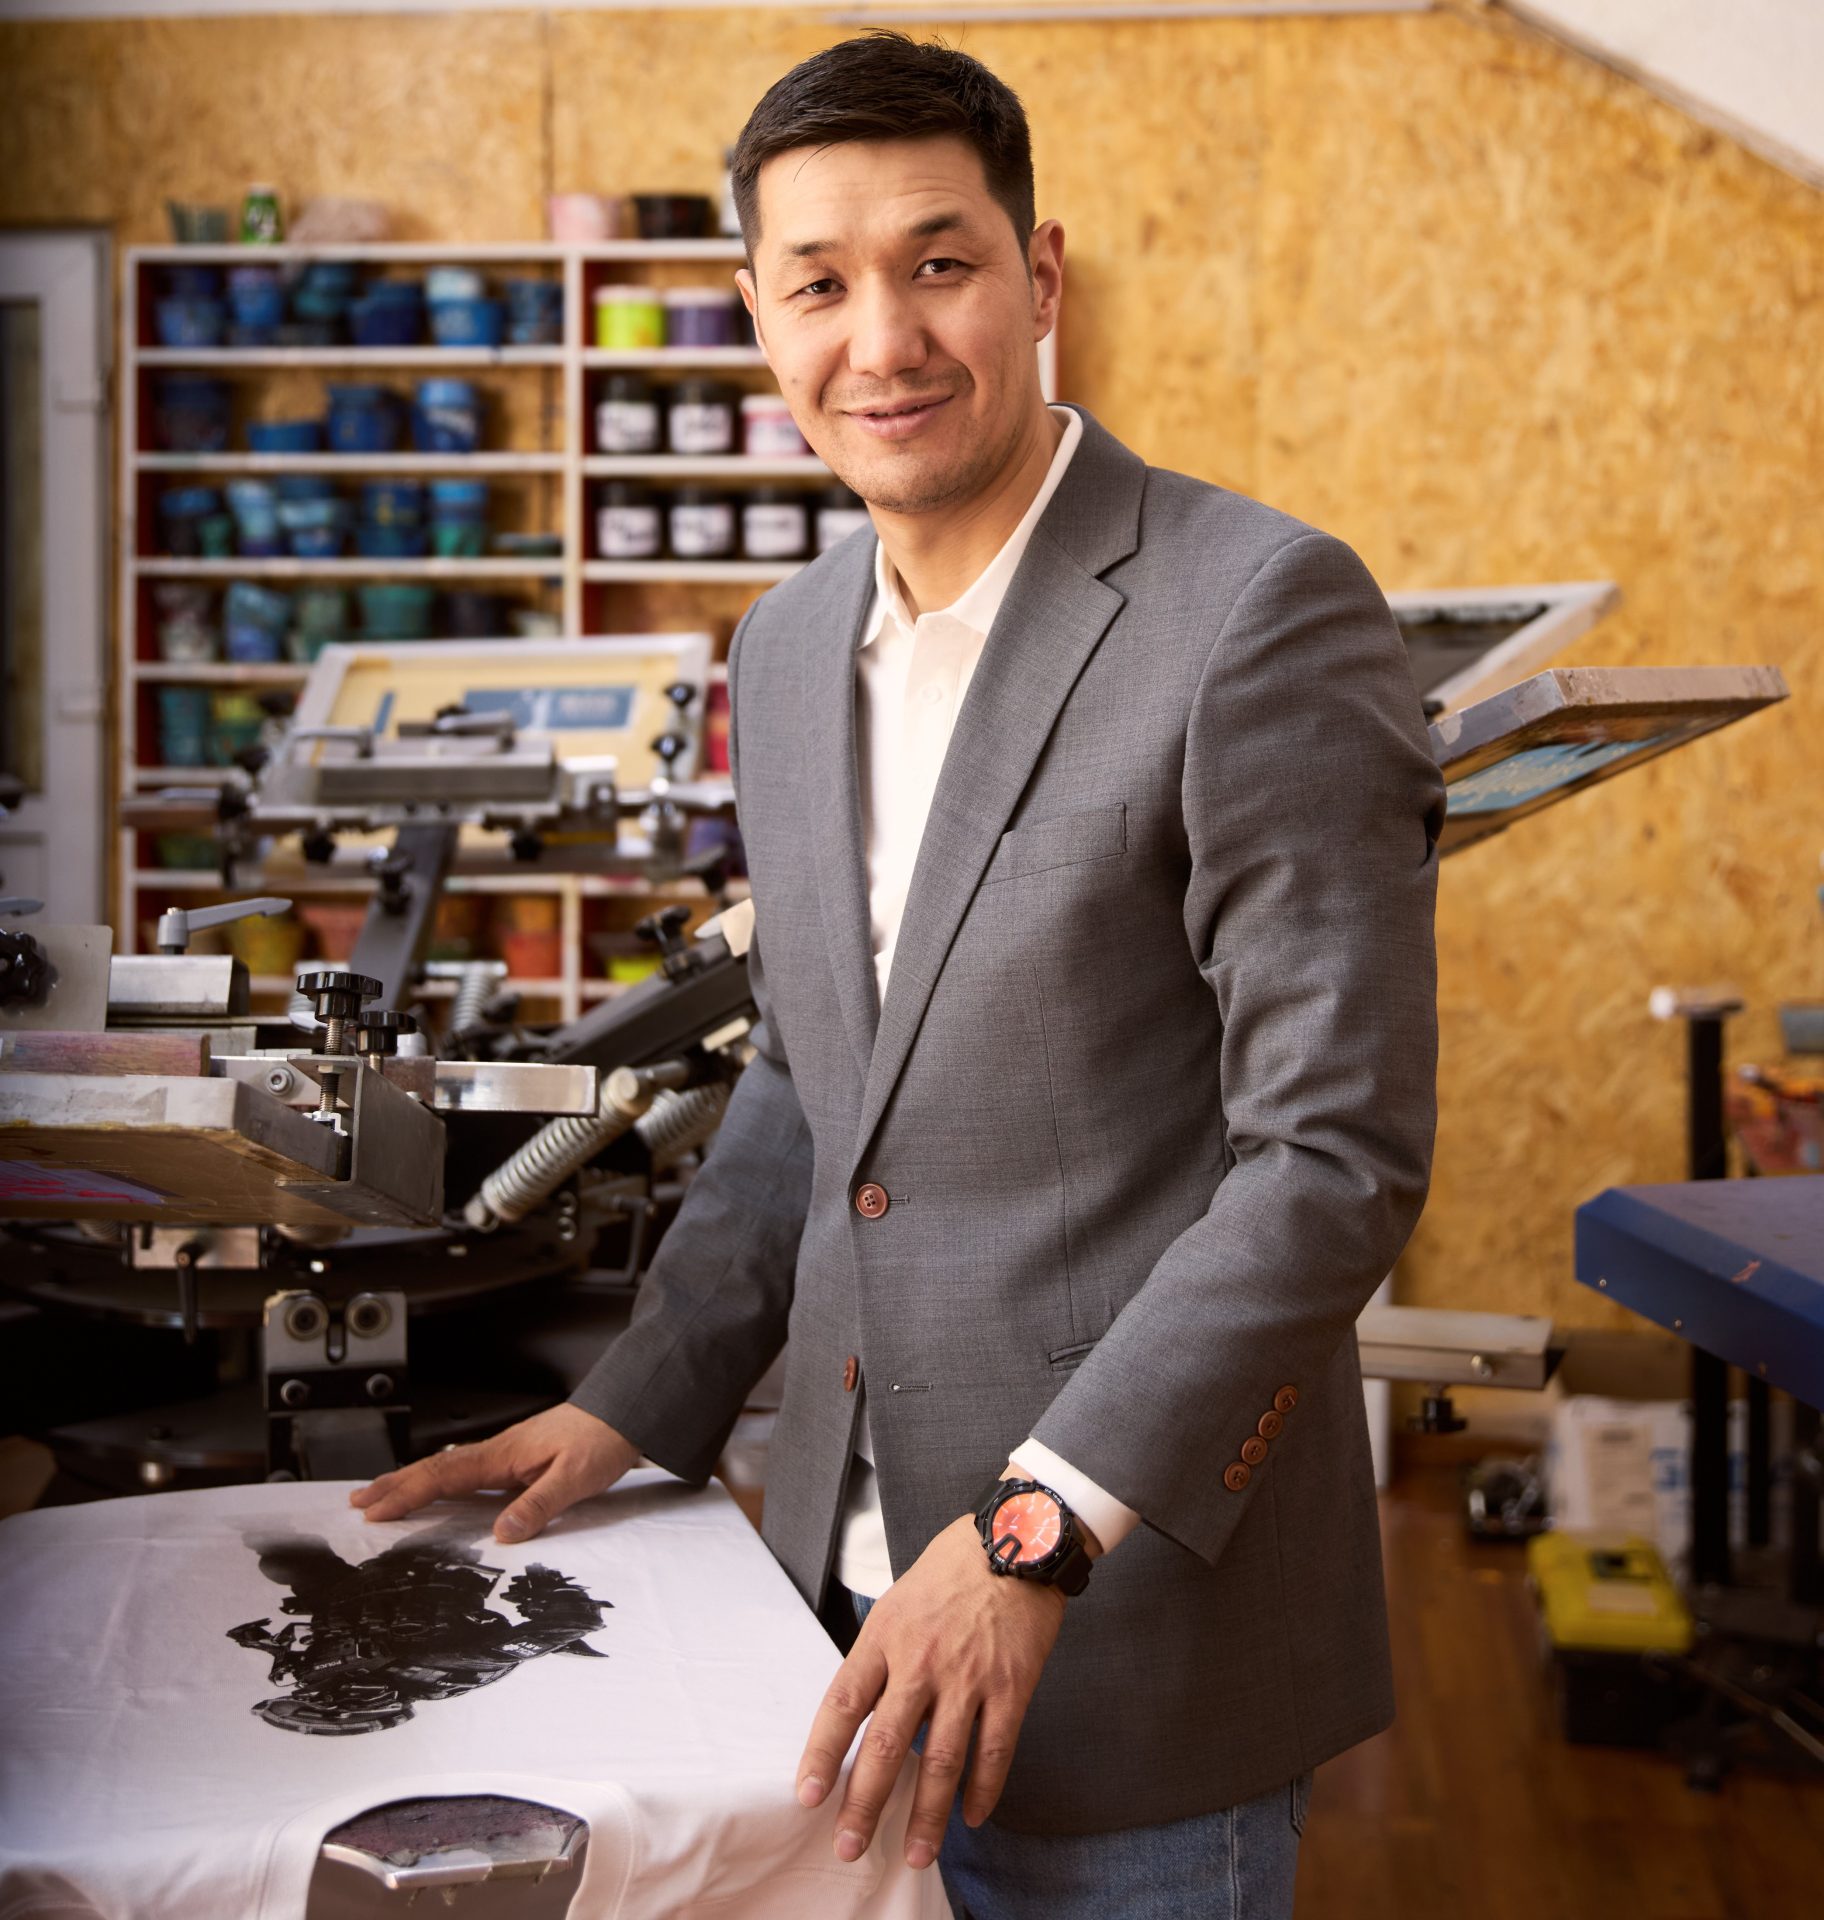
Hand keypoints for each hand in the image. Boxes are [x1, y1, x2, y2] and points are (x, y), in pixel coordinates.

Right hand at [348, 1403, 639, 1543]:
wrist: (627, 1410)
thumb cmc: (602, 1439)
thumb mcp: (576, 1478)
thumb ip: (539, 1505)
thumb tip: (501, 1534)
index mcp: (504, 1454)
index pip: (444, 1475)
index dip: (407, 1494)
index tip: (375, 1510)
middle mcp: (498, 1451)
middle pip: (435, 1467)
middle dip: (393, 1485)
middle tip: (356, 1502)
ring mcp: (505, 1454)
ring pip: (446, 1467)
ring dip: (410, 1481)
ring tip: (379, 1495)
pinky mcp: (516, 1459)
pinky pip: (466, 1470)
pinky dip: (438, 1479)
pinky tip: (433, 1489)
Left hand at [795, 1510, 1066, 1872]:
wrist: (1017, 1539)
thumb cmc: (951, 1569)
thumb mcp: (898, 1601)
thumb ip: (880, 1656)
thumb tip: (860, 1715)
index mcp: (885, 1636)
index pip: (843, 1704)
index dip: (821, 1754)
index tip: (807, 1796)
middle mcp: (922, 1661)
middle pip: (885, 1746)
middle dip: (863, 1804)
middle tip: (848, 1847)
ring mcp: (969, 1677)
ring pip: (940, 1762)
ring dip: (925, 1816)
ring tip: (915, 1854)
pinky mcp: (1012, 1687)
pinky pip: (994, 1752)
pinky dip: (983, 1791)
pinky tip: (972, 1817)